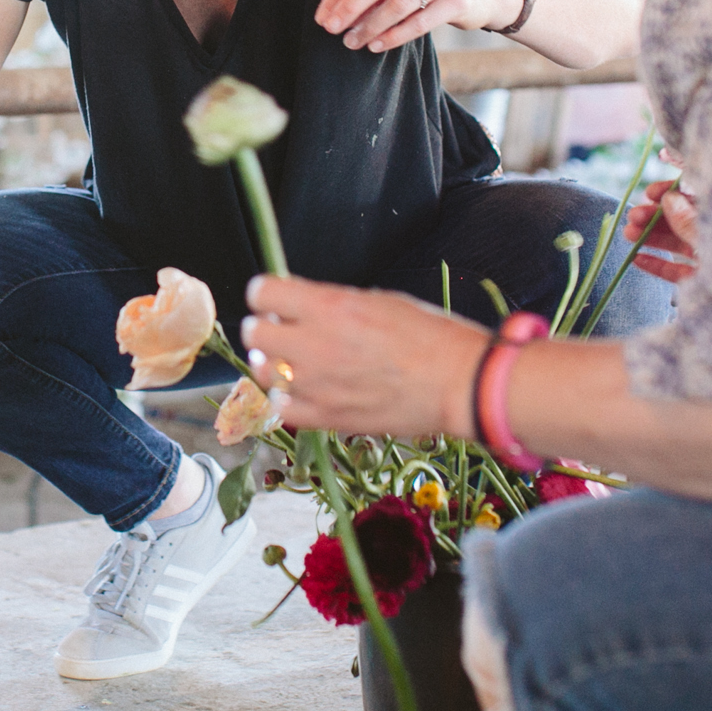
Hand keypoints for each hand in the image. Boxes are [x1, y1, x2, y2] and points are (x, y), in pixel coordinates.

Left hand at [240, 275, 492, 438]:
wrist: (457, 382)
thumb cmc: (429, 335)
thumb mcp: (376, 300)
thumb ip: (330, 303)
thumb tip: (300, 306)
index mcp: (328, 306)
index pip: (262, 292)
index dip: (266, 294)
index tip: (274, 299)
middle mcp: (314, 344)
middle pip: (254, 333)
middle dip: (265, 328)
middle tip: (282, 331)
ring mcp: (317, 385)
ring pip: (263, 373)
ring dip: (273, 365)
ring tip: (294, 363)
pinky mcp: (326, 418)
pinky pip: (282, 409)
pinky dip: (288, 400)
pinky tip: (305, 392)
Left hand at [315, 0, 484, 53]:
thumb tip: (338, 12)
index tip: (322, 16)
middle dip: (349, 6)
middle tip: (331, 28)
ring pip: (398, 3)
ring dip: (371, 25)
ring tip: (353, 42)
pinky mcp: (457, 0)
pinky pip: (420, 21)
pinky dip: (395, 35)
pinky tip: (378, 46)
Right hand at [622, 179, 697, 282]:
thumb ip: (690, 220)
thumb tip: (668, 199)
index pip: (700, 194)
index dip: (673, 189)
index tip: (651, 192)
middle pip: (684, 218)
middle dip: (655, 216)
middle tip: (633, 216)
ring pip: (680, 242)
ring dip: (651, 237)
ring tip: (628, 235)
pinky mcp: (709, 281)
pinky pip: (682, 271)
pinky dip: (659, 265)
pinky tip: (637, 260)